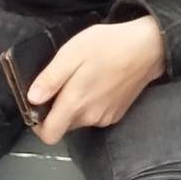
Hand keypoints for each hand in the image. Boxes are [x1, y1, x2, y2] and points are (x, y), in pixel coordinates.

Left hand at [27, 17, 165, 144]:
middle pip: (63, 126)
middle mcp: (90, 118)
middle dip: (56, 111)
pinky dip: (90, 104)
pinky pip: (94, 115)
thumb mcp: (72, 53)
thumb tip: (32, 99)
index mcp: (76, 104)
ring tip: (79, 78)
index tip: (36, 106)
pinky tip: (96, 82)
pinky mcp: (117, 113)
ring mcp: (106, 118)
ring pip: (79, 120)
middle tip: (58, 83)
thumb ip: (51, 78)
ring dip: (73, 106)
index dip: (38, 125)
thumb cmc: (108, 45)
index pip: (49, 135)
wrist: (148, 47)